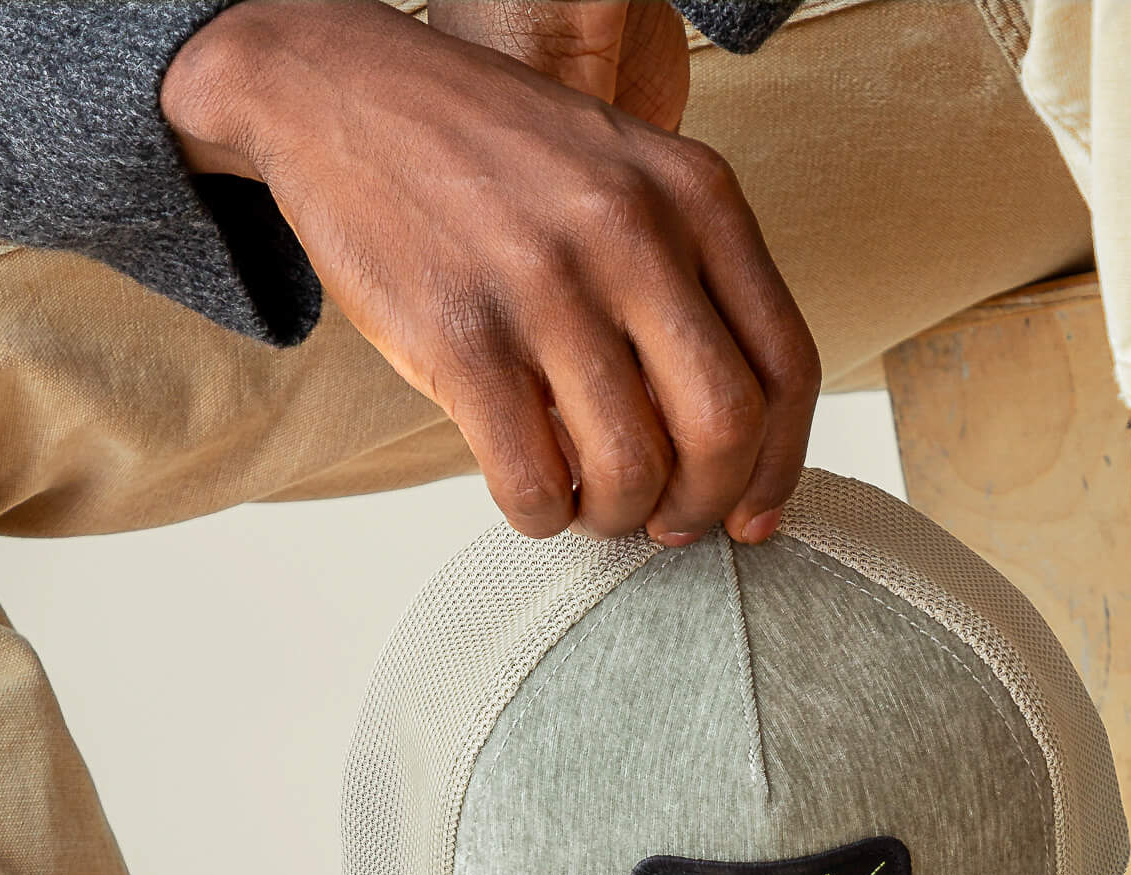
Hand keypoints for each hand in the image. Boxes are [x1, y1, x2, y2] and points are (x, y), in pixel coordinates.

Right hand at [163, 0, 817, 543]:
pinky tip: (533, 495)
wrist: (344, 95)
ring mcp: (546, 286)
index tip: (753, 517)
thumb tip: (729, 450)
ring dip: (618, 519)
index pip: (787, 367)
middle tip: (667, 524)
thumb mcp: (626, 179)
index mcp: (696, 196)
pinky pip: (535, 482)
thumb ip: (691, 284)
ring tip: (591, 502)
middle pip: (725, 429)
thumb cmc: (497, 161)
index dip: (779, 468)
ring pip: (633, 470)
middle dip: (705, 506)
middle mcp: (633, 235)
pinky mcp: (462, 337)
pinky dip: (543, 516)